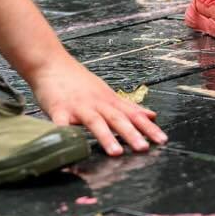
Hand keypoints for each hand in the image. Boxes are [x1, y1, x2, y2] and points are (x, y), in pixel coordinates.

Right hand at [29, 58, 166, 155]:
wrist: (51, 62)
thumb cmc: (78, 81)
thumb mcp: (107, 92)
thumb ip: (127, 106)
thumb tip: (151, 116)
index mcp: (109, 100)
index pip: (133, 114)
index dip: (148, 127)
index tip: (163, 140)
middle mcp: (97, 103)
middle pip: (117, 118)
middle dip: (132, 134)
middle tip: (144, 148)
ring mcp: (78, 106)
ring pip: (95, 121)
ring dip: (106, 137)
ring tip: (116, 153)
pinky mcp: (58, 109)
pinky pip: (62, 126)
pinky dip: (66, 137)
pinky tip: (71, 151)